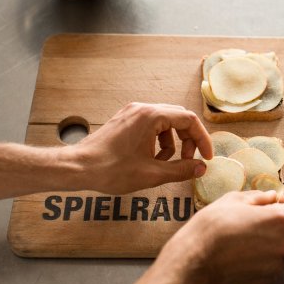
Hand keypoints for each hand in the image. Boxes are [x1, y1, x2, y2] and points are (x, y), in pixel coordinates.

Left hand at [63, 102, 212, 193]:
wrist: (77, 168)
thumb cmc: (110, 170)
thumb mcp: (151, 174)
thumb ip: (180, 170)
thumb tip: (201, 168)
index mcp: (151, 116)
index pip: (189, 120)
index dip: (202, 139)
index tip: (206, 157)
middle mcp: (142, 108)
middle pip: (178, 118)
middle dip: (188, 141)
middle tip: (188, 162)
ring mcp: (132, 112)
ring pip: (165, 123)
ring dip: (172, 143)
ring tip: (164, 164)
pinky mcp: (124, 120)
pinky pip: (151, 126)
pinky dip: (157, 141)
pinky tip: (149, 160)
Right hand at [124, 190, 283, 283]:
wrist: (196, 258)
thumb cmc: (213, 225)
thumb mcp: (234, 199)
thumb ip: (259, 197)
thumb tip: (272, 196)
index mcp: (280, 218)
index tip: (278, 201)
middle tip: (270, 217)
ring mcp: (277, 263)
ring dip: (281, 239)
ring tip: (258, 235)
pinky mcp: (267, 278)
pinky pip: (276, 263)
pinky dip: (269, 256)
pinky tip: (250, 251)